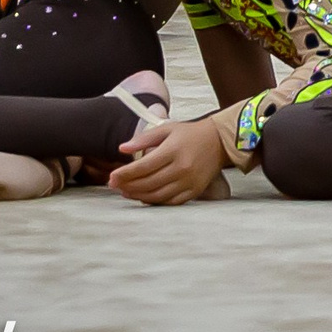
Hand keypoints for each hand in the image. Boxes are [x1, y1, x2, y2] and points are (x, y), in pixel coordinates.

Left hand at [109, 115, 228, 205]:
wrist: (219, 141)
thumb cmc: (190, 134)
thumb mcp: (167, 129)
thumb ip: (143, 138)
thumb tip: (122, 148)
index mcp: (173, 150)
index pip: (143, 166)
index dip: (125, 174)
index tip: (112, 177)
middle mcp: (182, 168)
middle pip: (148, 183)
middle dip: (128, 186)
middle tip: (114, 186)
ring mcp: (189, 181)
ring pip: (158, 195)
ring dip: (138, 196)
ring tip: (126, 192)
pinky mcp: (195, 191)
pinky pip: (171, 202)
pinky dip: (155, 202)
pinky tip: (144, 197)